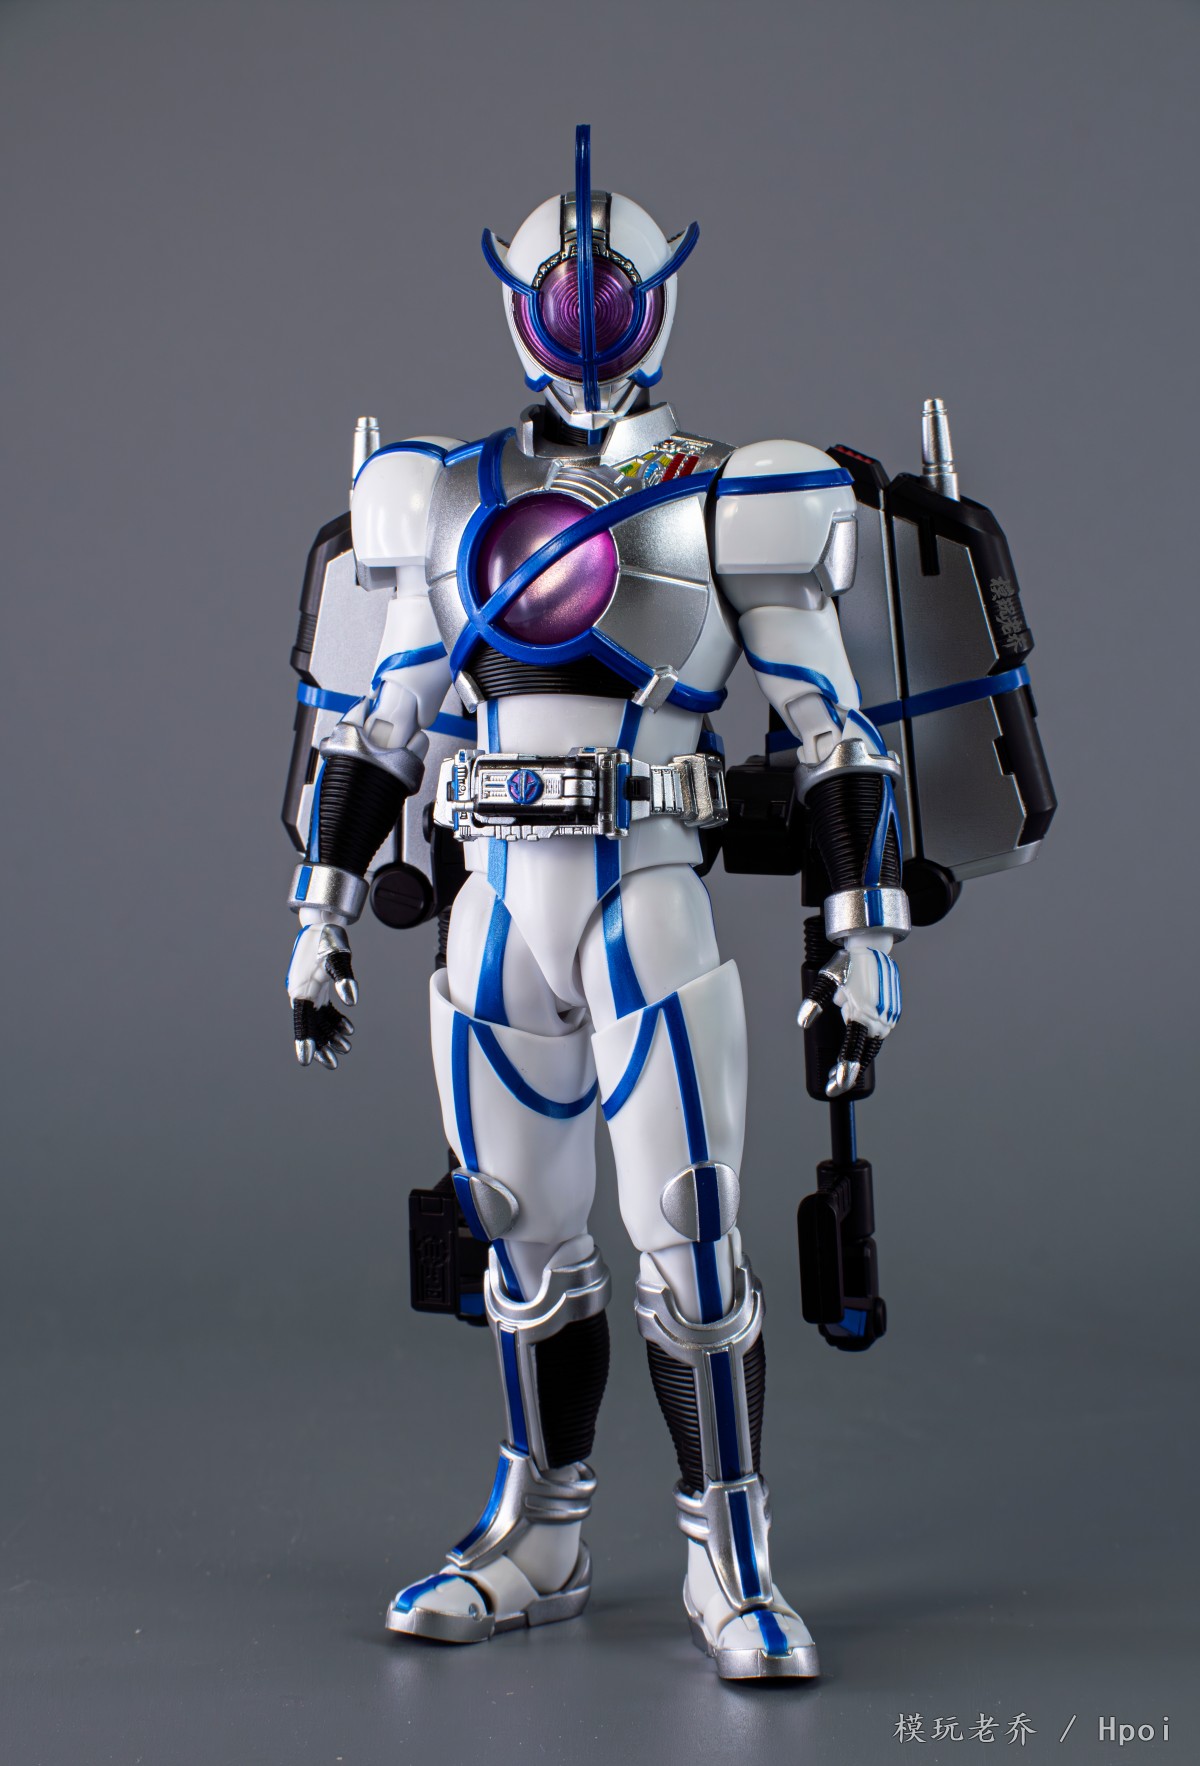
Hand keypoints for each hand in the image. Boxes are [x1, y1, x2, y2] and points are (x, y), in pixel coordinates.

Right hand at [286, 923, 357, 1068]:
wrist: (323, 922)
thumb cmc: (328, 938)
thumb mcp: (338, 958)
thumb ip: (344, 979)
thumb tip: (352, 1000)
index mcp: (301, 988)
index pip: (302, 1020)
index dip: (304, 1040)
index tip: (307, 1061)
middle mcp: (301, 992)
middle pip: (310, 1024)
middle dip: (321, 1045)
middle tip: (333, 1064)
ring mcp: (308, 990)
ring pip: (318, 1019)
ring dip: (330, 1035)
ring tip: (345, 1049)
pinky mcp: (317, 986)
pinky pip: (324, 1009)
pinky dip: (335, 1020)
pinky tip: (348, 1028)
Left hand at [797, 940, 900, 1096]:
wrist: (872, 947)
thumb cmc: (847, 964)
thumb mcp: (826, 980)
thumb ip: (814, 1002)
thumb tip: (803, 1022)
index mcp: (863, 1012)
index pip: (853, 1050)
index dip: (845, 1071)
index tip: (836, 1086)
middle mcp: (878, 1018)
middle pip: (863, 1056)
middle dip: (848, 1075)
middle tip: (833, 1087)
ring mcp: (887, 1017)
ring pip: (872, 1049)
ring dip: (857, 1063)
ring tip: (839, 1076)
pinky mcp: (891, 1014)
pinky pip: (877, 1037)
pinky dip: (866, 1048)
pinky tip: (854, 1054)